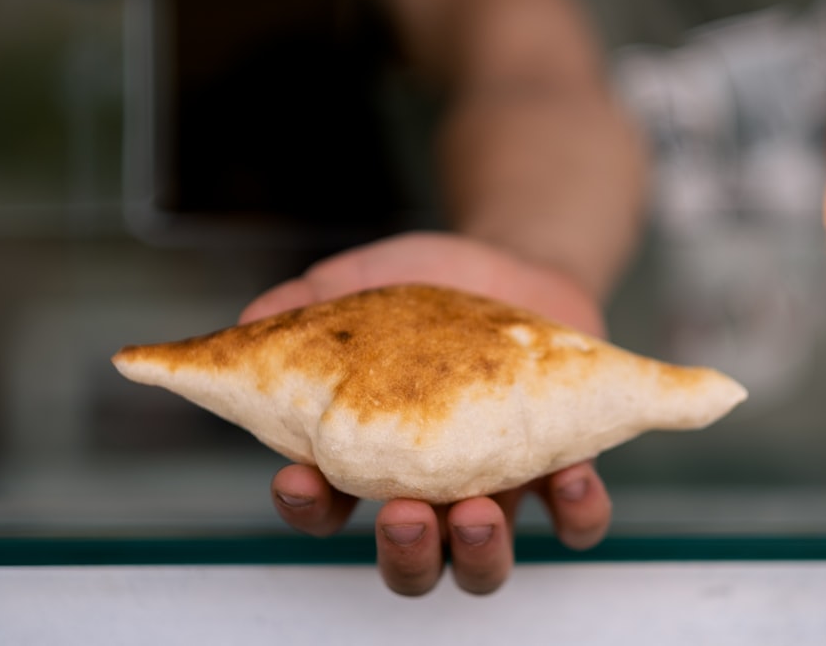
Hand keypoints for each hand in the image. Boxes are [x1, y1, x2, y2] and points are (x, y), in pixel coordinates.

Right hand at [240, 231, 612, 594]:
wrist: (514, 263)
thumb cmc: (428, 285)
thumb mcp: (362, 282)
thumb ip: (309, 301)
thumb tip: (246, 321)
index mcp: (375, 453)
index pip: (327, 506)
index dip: (307, 506)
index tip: (298, 477)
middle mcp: (434, 486)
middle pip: (411, 560)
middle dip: (404, 553)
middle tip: (403, 514)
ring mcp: (499, 482)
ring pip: (484, 561)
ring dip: (479, 552)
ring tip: (476, 512)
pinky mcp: (561, 464)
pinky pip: (576, 520)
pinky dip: (578, 513)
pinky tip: (573, 476)